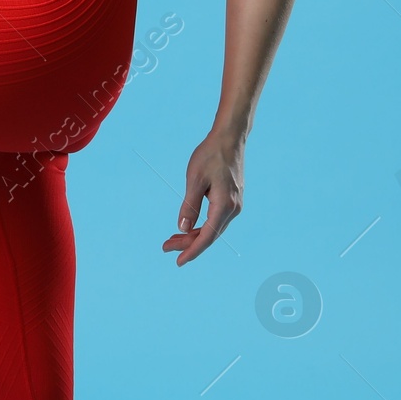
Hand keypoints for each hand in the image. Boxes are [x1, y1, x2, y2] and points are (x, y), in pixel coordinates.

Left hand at [162, 128, 242, 265]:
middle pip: (209, 235)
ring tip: (172, 239)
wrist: (229, 138)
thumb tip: (182, 228)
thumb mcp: (195, 180)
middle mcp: (233, 209)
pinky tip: (188, 226)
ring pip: (212, 228)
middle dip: (188, 243)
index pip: (206, 237)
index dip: (191, 251)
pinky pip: (216, 219)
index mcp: (224, 206)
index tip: (178, 261)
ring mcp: (234, 204)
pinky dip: (201, 225)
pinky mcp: (232, 199)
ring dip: (193, 235)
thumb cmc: (210, 155)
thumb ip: (189, 206)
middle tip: (165, 247)